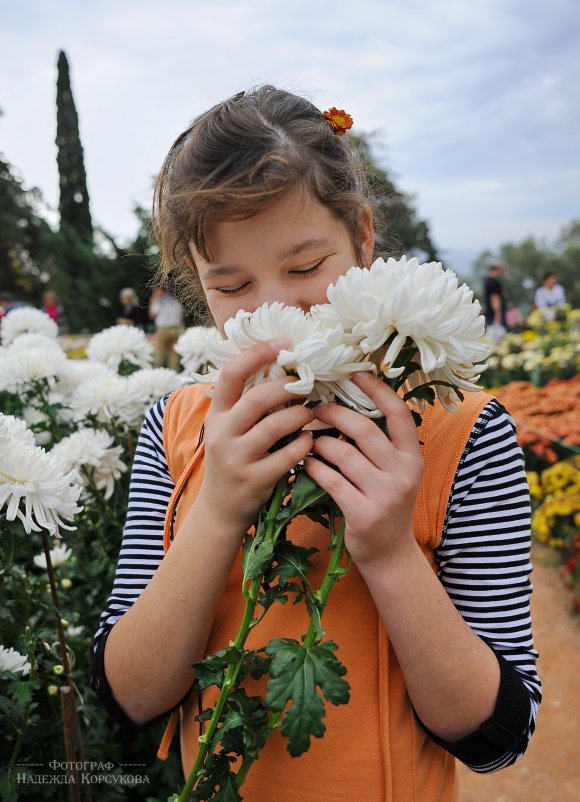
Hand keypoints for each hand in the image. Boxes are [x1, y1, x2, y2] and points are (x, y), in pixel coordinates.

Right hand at [196, 340, 314, 535]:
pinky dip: (305, 444)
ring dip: (302, 415)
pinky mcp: (254, 480)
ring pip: (276, 426)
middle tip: (307, 386)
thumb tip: (283, 367)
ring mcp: (236, 458)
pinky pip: (288, 456)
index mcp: (216, 415)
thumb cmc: (233, 461)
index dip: (257, 353)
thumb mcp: (228, 430)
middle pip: (258, 398)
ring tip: (312, 413)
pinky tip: (311, 441)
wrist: (220, 511)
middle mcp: (222, 434)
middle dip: (289, 388)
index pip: (230, 373)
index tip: (284, 342)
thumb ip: (246, 404)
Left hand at [303, 371, 422, 566]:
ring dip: (319, 442)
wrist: (389, 554)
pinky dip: (314, 468)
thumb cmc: (385, 504)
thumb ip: (380, 444)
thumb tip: (348, 404)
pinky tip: (306, 464)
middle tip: (315, 409)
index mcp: (411, 456)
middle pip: (364, 429)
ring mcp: (385, 494)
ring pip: (342, 453)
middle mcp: (403, 472)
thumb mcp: (394, 472)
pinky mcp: (364, 513)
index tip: (355, 372)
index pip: (398, 413)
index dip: (377, 390)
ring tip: (307, 438)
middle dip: (335, 414)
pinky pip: (330, 480)